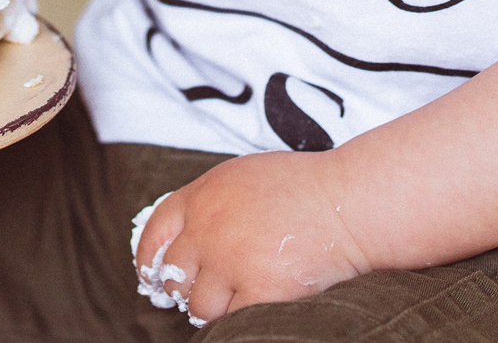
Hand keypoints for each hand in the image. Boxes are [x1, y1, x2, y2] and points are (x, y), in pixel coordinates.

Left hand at [135, 150, 373, 322]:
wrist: (346, 203)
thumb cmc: (304, 186)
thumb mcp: (243, 176)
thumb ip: (210, 202)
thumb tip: (186, 236)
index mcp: (203, 195)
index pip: (154, 232)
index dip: (150, 257)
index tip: (153, 273)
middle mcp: (208, 229)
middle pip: (173, 275)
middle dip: (185, 286)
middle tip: (206, 288)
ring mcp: (230, 263)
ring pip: (199, 305)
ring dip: (214, 307)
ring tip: (238, 296)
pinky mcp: (256, 292)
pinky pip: (231, 321)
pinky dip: (241, 318)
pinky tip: (257, 304)